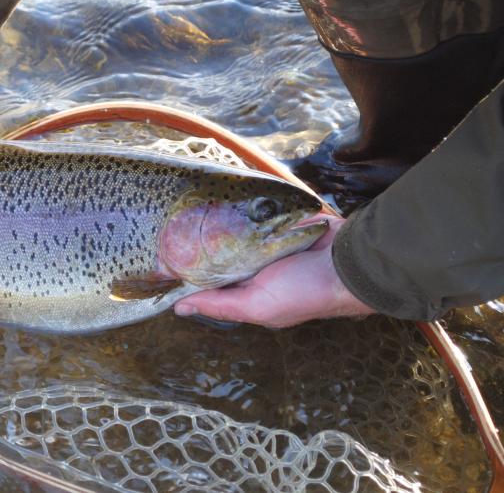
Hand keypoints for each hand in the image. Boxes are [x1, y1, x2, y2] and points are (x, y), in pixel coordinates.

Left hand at [173, 214, 374, 327]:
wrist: (347, 261)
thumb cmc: (304, 292)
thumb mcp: (258, 305)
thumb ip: (220, 305)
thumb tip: (178, 308)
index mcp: (246, 291)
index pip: (208, 283)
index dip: (185, 274)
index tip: (158, 259)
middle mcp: (253, 268)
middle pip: (216, 255)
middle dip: (196, 244)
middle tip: (166, 226)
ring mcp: (264, 243)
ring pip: (231, 231)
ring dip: (216, 222)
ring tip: (184, 207)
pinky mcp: (276, 222)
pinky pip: (252, 213)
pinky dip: (240, 207)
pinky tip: (217, 197)